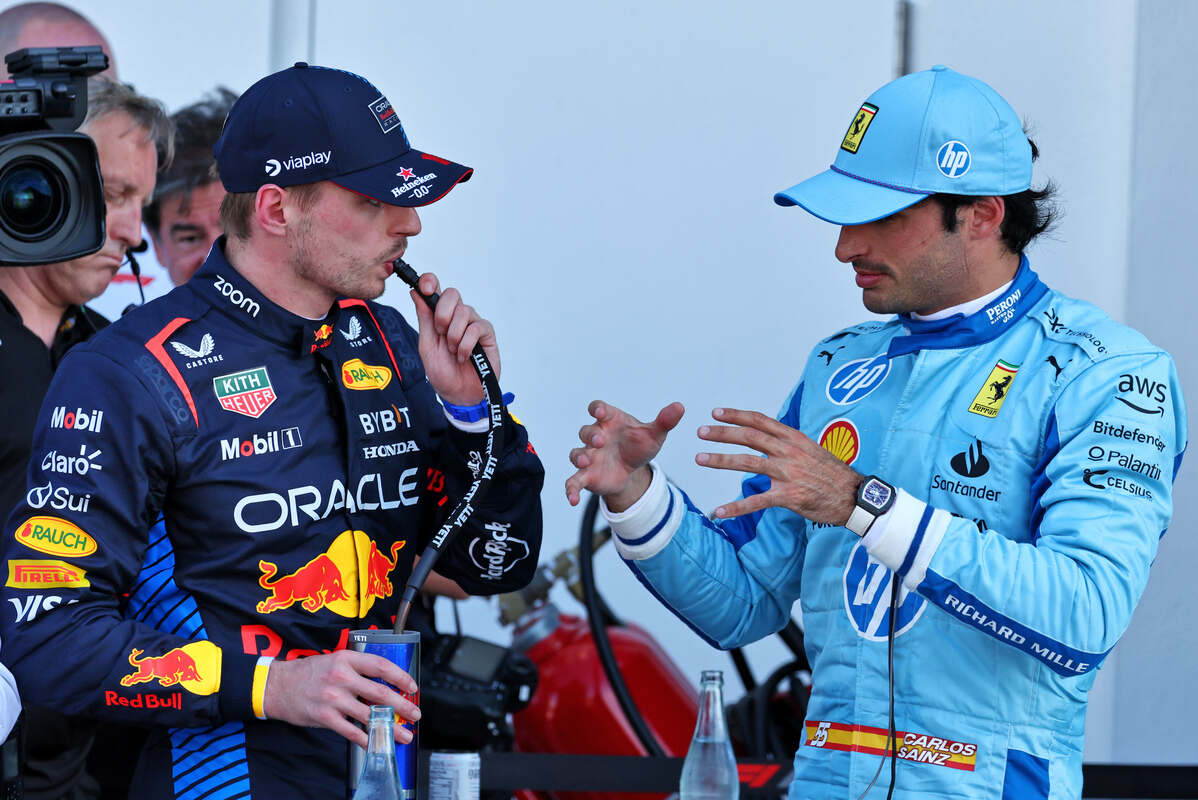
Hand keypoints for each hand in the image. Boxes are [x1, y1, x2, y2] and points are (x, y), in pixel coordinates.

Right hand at [262, 650, 420, 747]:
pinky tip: (378, 743)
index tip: (412, 687)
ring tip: (404, 734)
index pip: (381, 665)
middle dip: (403, 705)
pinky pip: (352, 732)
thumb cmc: (309, 673)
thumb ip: (357, 669)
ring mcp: (333, 699)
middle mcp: (341, 677)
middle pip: (380, 692)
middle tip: (415, 713)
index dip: (401, 677)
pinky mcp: (325, 717)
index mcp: (346, 659)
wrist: (277, 686)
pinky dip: (368, 740)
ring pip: (370, 715)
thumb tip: (385, 683)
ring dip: (391, 727)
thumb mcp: (334, 660)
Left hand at [409, 272, 499, 405]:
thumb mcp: (427, 345)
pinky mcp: (487, 334)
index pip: (436, 289)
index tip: (425, 287)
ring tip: (453, 352)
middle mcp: (457, 317)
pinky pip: (476, 328)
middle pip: (452, 294)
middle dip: (442, 313)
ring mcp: (473, 324)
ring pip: (464, 311)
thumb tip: (416, 292)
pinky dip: (466, 344)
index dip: (430, 281)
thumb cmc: (442, 372)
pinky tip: (463, 356)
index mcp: (439, 316)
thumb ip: (424, 318)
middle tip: (440, 333)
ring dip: (454, 335)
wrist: (458, 395)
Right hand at [566, 400, 684, 511]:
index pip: (598, 409)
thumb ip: (665, 421)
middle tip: (600, 440)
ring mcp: (589, 456)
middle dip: (591, 435)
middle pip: (586, 431)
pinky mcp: (587, 476)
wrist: (633, 470)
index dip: (597, 409)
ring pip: (576, 453)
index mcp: (610, 421)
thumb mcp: (654, 435)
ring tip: (584, 461)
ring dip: (578, 456)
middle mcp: (596, 436)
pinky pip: (573, 481)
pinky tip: (572, 500)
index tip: (600, 413)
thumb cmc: (638, 445)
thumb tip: (680, 407)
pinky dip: (570, 490)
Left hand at [695, 407, 861, 524]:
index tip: (716, 413)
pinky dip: (736, 507)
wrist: (854, 496)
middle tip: (702, 431)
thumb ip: (787, 442)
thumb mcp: (811, 448)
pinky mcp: (789, 496)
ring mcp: (788, 473)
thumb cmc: (831, 473)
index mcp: (793, 438)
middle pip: (749, 437)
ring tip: (701, 458)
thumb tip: (766, 435)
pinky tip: (720, 511)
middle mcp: (789, 452)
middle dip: (722, 433)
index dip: (737, 415)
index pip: (760, 421)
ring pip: (747, 463)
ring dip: (721, 460)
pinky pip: (757, 502)